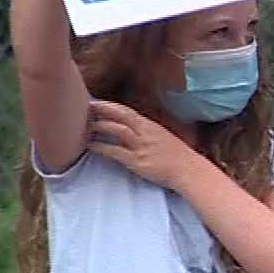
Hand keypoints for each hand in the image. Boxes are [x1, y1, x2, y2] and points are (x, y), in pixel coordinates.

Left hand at [86, 100, 201, 189]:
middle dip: (103, 109)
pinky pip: (116, 152)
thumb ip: (146, 131)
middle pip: (121, 115)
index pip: (127, 111)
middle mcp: (145, 132)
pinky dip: (101, 147)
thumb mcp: (161, 137)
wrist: (188, 170)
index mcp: (150, 126)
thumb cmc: (176, 155)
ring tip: (86, 126)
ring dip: (100, 126)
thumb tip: (130, 128)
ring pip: (118, 130)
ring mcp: (141, 146)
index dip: (110, 106)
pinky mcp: (137, 161)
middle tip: (86, 106)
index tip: (96, 102)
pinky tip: (91, 147)